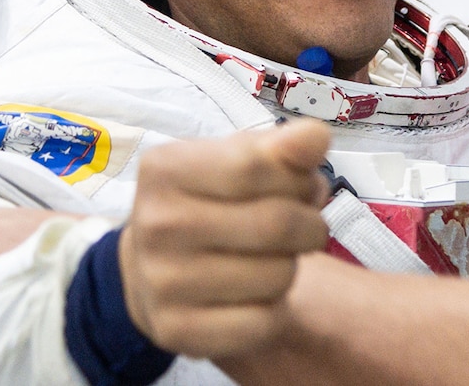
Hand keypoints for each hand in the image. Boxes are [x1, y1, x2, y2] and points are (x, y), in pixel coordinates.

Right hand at [118, 119, 330, 357]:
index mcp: (166, 168)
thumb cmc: (212, 200)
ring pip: (279, 276)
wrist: (151, 267)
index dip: (299, 177)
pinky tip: (255, 294)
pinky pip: (264, 322)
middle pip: (278, 224)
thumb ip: (283, 146)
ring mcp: (161, 282)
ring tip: (271, 258)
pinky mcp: (177, 331)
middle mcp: (156, 224)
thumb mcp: (240, 159)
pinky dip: (276, 309)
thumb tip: (316, 137)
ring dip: (292, 266)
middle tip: (305, 226)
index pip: (257, 165)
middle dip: (310, 225)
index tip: (306, 184)